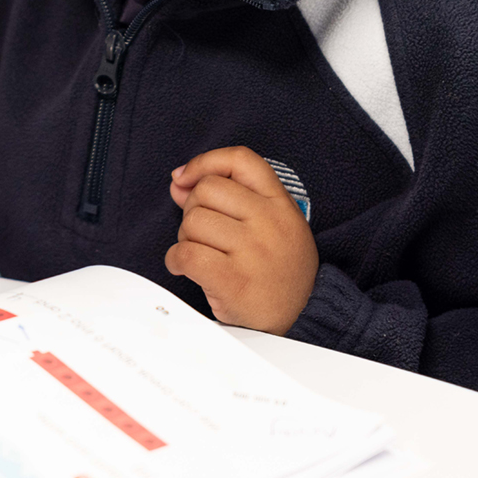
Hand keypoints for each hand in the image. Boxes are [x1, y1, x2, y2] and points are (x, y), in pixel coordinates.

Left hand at [164, 146, 318, 334]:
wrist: (301, 317)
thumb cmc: (278, 268)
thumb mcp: (268, 223)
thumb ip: (228, 197)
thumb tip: (179, 182)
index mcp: (280, 203)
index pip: (240, 159)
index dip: (205, 162)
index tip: (186, 177)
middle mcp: (269, 222)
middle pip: (206, 190)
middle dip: (193, 209)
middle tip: (203, 234)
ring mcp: (253, 251)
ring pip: (192, 221)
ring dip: (185, 237)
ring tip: (202, 253)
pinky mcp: (234, 280)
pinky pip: (187, 254)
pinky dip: (175, 260)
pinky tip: (183, 266)